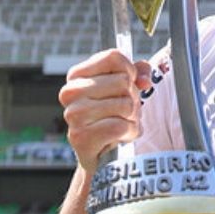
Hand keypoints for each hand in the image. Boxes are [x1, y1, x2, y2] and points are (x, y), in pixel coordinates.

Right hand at [59, 49, 152, 172]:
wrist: (100, 156)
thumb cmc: (113, 117)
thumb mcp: (126, 89)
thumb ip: (139, 73)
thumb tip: (144, 79)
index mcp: (77, 75)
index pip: (113, 57)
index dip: (130, 70)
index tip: (129, 83)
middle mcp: (70, 92)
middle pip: (123, 82)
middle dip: (133, 98)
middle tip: (125, 111)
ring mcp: (73, 115)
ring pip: (125, 105)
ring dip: (133, 117)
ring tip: (123, 123)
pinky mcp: (81, 137)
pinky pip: (121, 126)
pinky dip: (130, 132)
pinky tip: (121, 137)